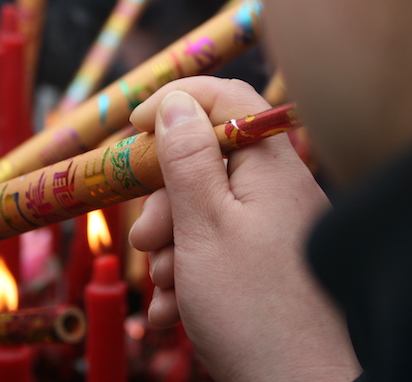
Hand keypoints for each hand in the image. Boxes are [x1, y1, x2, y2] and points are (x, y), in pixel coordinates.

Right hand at [128, 77, 360, 380]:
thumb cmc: (255, 310)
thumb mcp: (204, 226)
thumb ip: (187, 159)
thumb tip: (175, 102)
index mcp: (270, 168)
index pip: (228, 99)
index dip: (177, 103)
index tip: (134, 128)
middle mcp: (277, 193)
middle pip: (206, 163)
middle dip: (164, 200)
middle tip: (148, 239)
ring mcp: (273, 232)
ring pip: (203, 212)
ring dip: (170, 247)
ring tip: (166, 287)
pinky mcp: (266, 268)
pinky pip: (216, 251)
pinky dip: (186, 275)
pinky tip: (171, 312)